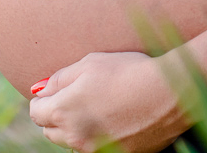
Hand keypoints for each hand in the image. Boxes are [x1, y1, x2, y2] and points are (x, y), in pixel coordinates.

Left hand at [29, 51, 189, 152]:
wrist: (170, 92)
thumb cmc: (129, 71)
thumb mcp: (90, 63)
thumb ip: (60, 78)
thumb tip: (39, 90)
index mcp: (63, 111)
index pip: (37, 112)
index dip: (44, 100)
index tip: (57, 91)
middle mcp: (75, 136)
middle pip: (50, 131)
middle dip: (57, 116)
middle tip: (78, 98)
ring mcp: (95, 150)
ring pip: (71, 143)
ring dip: (76, 128)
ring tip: (100, 108)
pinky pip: (95, 149)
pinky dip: (98, 137)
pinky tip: (116, 119)